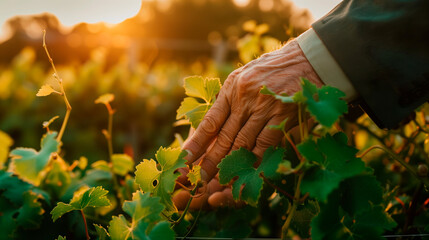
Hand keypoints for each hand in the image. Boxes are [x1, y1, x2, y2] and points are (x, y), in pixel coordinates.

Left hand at [175, 40, 322, 208]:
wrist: (308, 59)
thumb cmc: (273, 69)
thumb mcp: (245, 76)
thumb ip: (230, 99)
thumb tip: (213, 128)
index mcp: (231, 88)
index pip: (209, 122)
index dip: (196, 144)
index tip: (184, 160)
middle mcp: (244, 98)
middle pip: (224, 137)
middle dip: (210, 162)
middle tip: (198, 181)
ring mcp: (264, 108)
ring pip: (243, 143)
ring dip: (230, 166)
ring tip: (218, 184)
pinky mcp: (283, 116)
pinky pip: (265, 143)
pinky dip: (255, 160)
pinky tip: (247, 174)